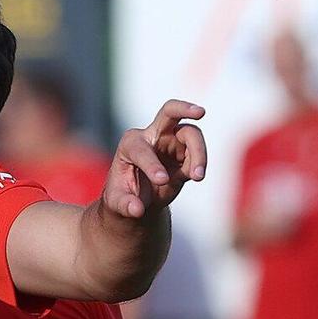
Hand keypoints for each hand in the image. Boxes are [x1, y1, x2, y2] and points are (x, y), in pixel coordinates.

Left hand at [104, 101, 206, 218]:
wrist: (138, 199)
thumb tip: (137, 209)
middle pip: (170, 111)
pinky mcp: (185, 154)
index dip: (151, 163)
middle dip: (184, 108)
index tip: (161, 180)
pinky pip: (197, 154)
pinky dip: (200, 163)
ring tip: (198, 176)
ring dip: (199, 152)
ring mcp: (171, 142)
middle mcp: (152, 136)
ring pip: (191, 135)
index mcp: (130, 144)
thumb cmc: (122, 196)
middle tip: (201, 112)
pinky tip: (197, 176)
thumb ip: (125, 205)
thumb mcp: (116, 204)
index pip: (142, 147)